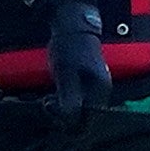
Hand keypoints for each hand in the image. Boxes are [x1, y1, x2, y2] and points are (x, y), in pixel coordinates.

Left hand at [40, 0, 112, 130]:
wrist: (72, 26)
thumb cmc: (69, 49)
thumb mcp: (66, 76)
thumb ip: (69, 101)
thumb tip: (70, 123)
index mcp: (100, 91)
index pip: (86, 122)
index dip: (66, 121)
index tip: (49, 105)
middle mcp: (102, 92)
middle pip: (84, 119)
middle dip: (64, 116)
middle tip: (47, 102)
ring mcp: (96, 88)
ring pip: (80, 112)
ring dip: (63, 110)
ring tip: (48, 99)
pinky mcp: (88, 84)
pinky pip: (78, 103)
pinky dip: (65, 103)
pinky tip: (54, 96)